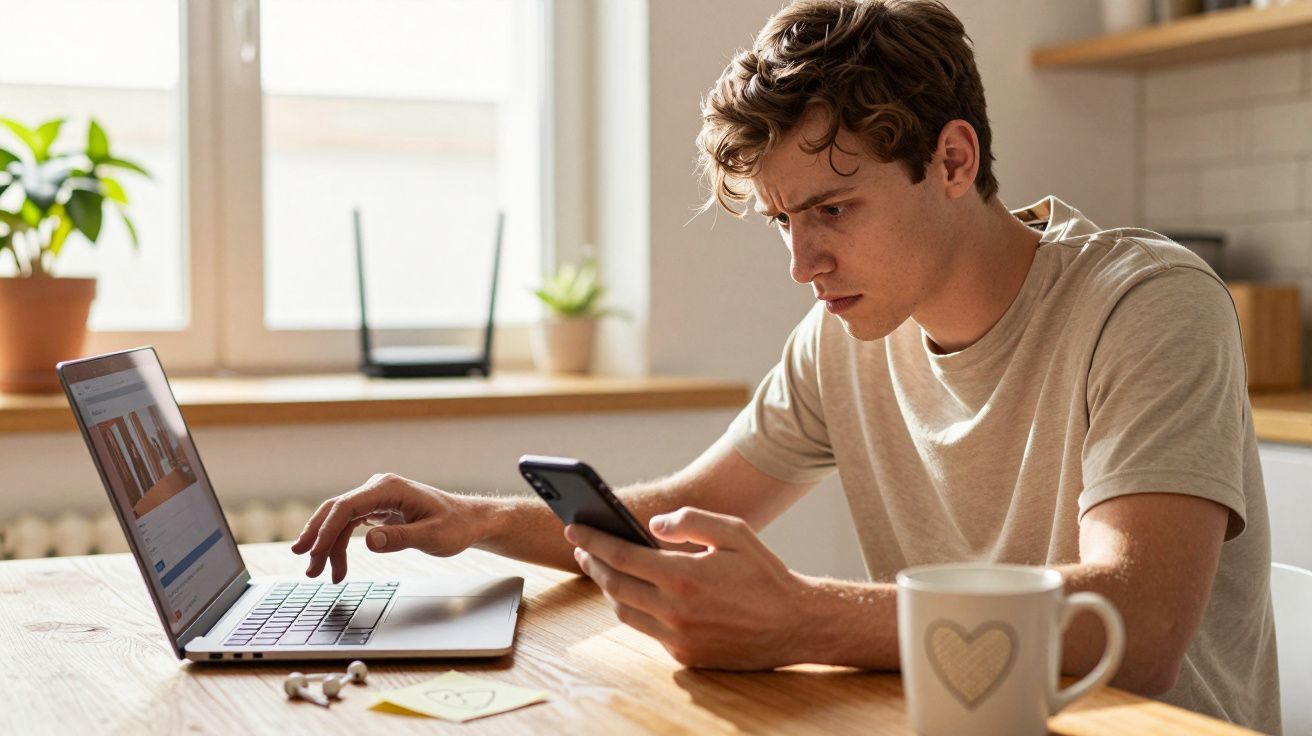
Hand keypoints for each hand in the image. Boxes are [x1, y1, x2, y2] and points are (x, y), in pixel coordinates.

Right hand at [290, 473, 486, 582]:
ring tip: (317, 572)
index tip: (314, 553)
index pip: (347, 506)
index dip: (327, 529)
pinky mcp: (377, 509)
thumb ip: (401, 538)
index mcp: (389, 488)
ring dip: (326, 545)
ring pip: (339, 519)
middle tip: (307, 566)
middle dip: (317, 538)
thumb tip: (369, 541)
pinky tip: (336, 565)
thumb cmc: (455, 526)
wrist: (469, 521)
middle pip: (336, 510)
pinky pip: (350, 525)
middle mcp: (379, 488)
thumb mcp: (432, 536)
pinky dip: (339, 544)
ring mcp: (376, 498)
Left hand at [567, 506, 807, 669]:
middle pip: (614, 585)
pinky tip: (635, 594)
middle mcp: (675, 611)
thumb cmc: (764, 573)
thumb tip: (651, 525)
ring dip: (609, 589)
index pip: (622, 556)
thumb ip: (691, 520)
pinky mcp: (684, 656)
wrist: (794, 624)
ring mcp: (677, 638)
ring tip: (605, 569)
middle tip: (583, 548)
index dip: (594, 541)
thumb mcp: (734, 532)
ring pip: (624, 612)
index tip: (574, 530)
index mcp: (683, 576)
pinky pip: (647, 631)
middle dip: (593, 563)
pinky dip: (636, 610)